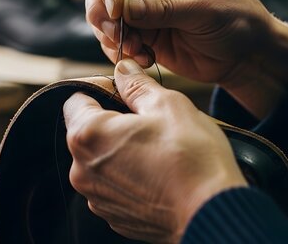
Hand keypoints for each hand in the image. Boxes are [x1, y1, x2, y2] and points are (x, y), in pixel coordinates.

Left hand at [63, 59, 246, 242]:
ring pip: (102, 161)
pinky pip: (115, 187)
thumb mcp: (167, 105)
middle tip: (150, 123)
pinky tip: (159, 175)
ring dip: (122, 151)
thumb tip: (123, 69)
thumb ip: (137, 84)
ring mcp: (97, 198)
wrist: (212, 212)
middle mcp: (82, 171)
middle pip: (88, 133)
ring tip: (158, 151)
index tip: (127, 94)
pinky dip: (131, 178)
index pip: (75, 100)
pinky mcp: (115, 217)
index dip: (102, 91)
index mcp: (88, 135)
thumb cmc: (192, 158)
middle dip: (113, 123)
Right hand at [85, 0, 287, 117]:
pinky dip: (120, 51)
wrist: (245, 55)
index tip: (115, 10)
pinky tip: (145, 59)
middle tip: (117, 34)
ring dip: (110, 34)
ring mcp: (140, 4)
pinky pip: (112, 38)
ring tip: (137, 50)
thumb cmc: (236, 20)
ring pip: (101, 11)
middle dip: (102, 10)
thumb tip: (123, 7)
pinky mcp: (139, 31)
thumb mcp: (205, 10)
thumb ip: (163, 7)